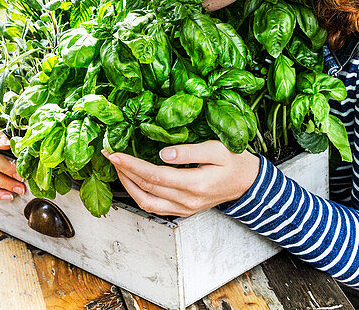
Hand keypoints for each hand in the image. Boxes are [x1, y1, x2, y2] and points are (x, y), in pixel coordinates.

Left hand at [103, 141, 260, 216]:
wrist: (248, 183)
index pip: (154, 175)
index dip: (131, 165)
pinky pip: (154, 207)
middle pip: (146, 188)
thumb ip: (188, 151)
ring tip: (118, 167)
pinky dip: (139, 194)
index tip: (115, 154)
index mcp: (194, 184)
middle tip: (109, 155)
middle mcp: (186, 201)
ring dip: (128, 186)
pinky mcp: (183, 210)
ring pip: (146, 202)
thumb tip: (162, 153)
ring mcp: (184, 209)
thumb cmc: (235, 162)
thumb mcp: (216, 148)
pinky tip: (132, 181)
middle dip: (124, 172)